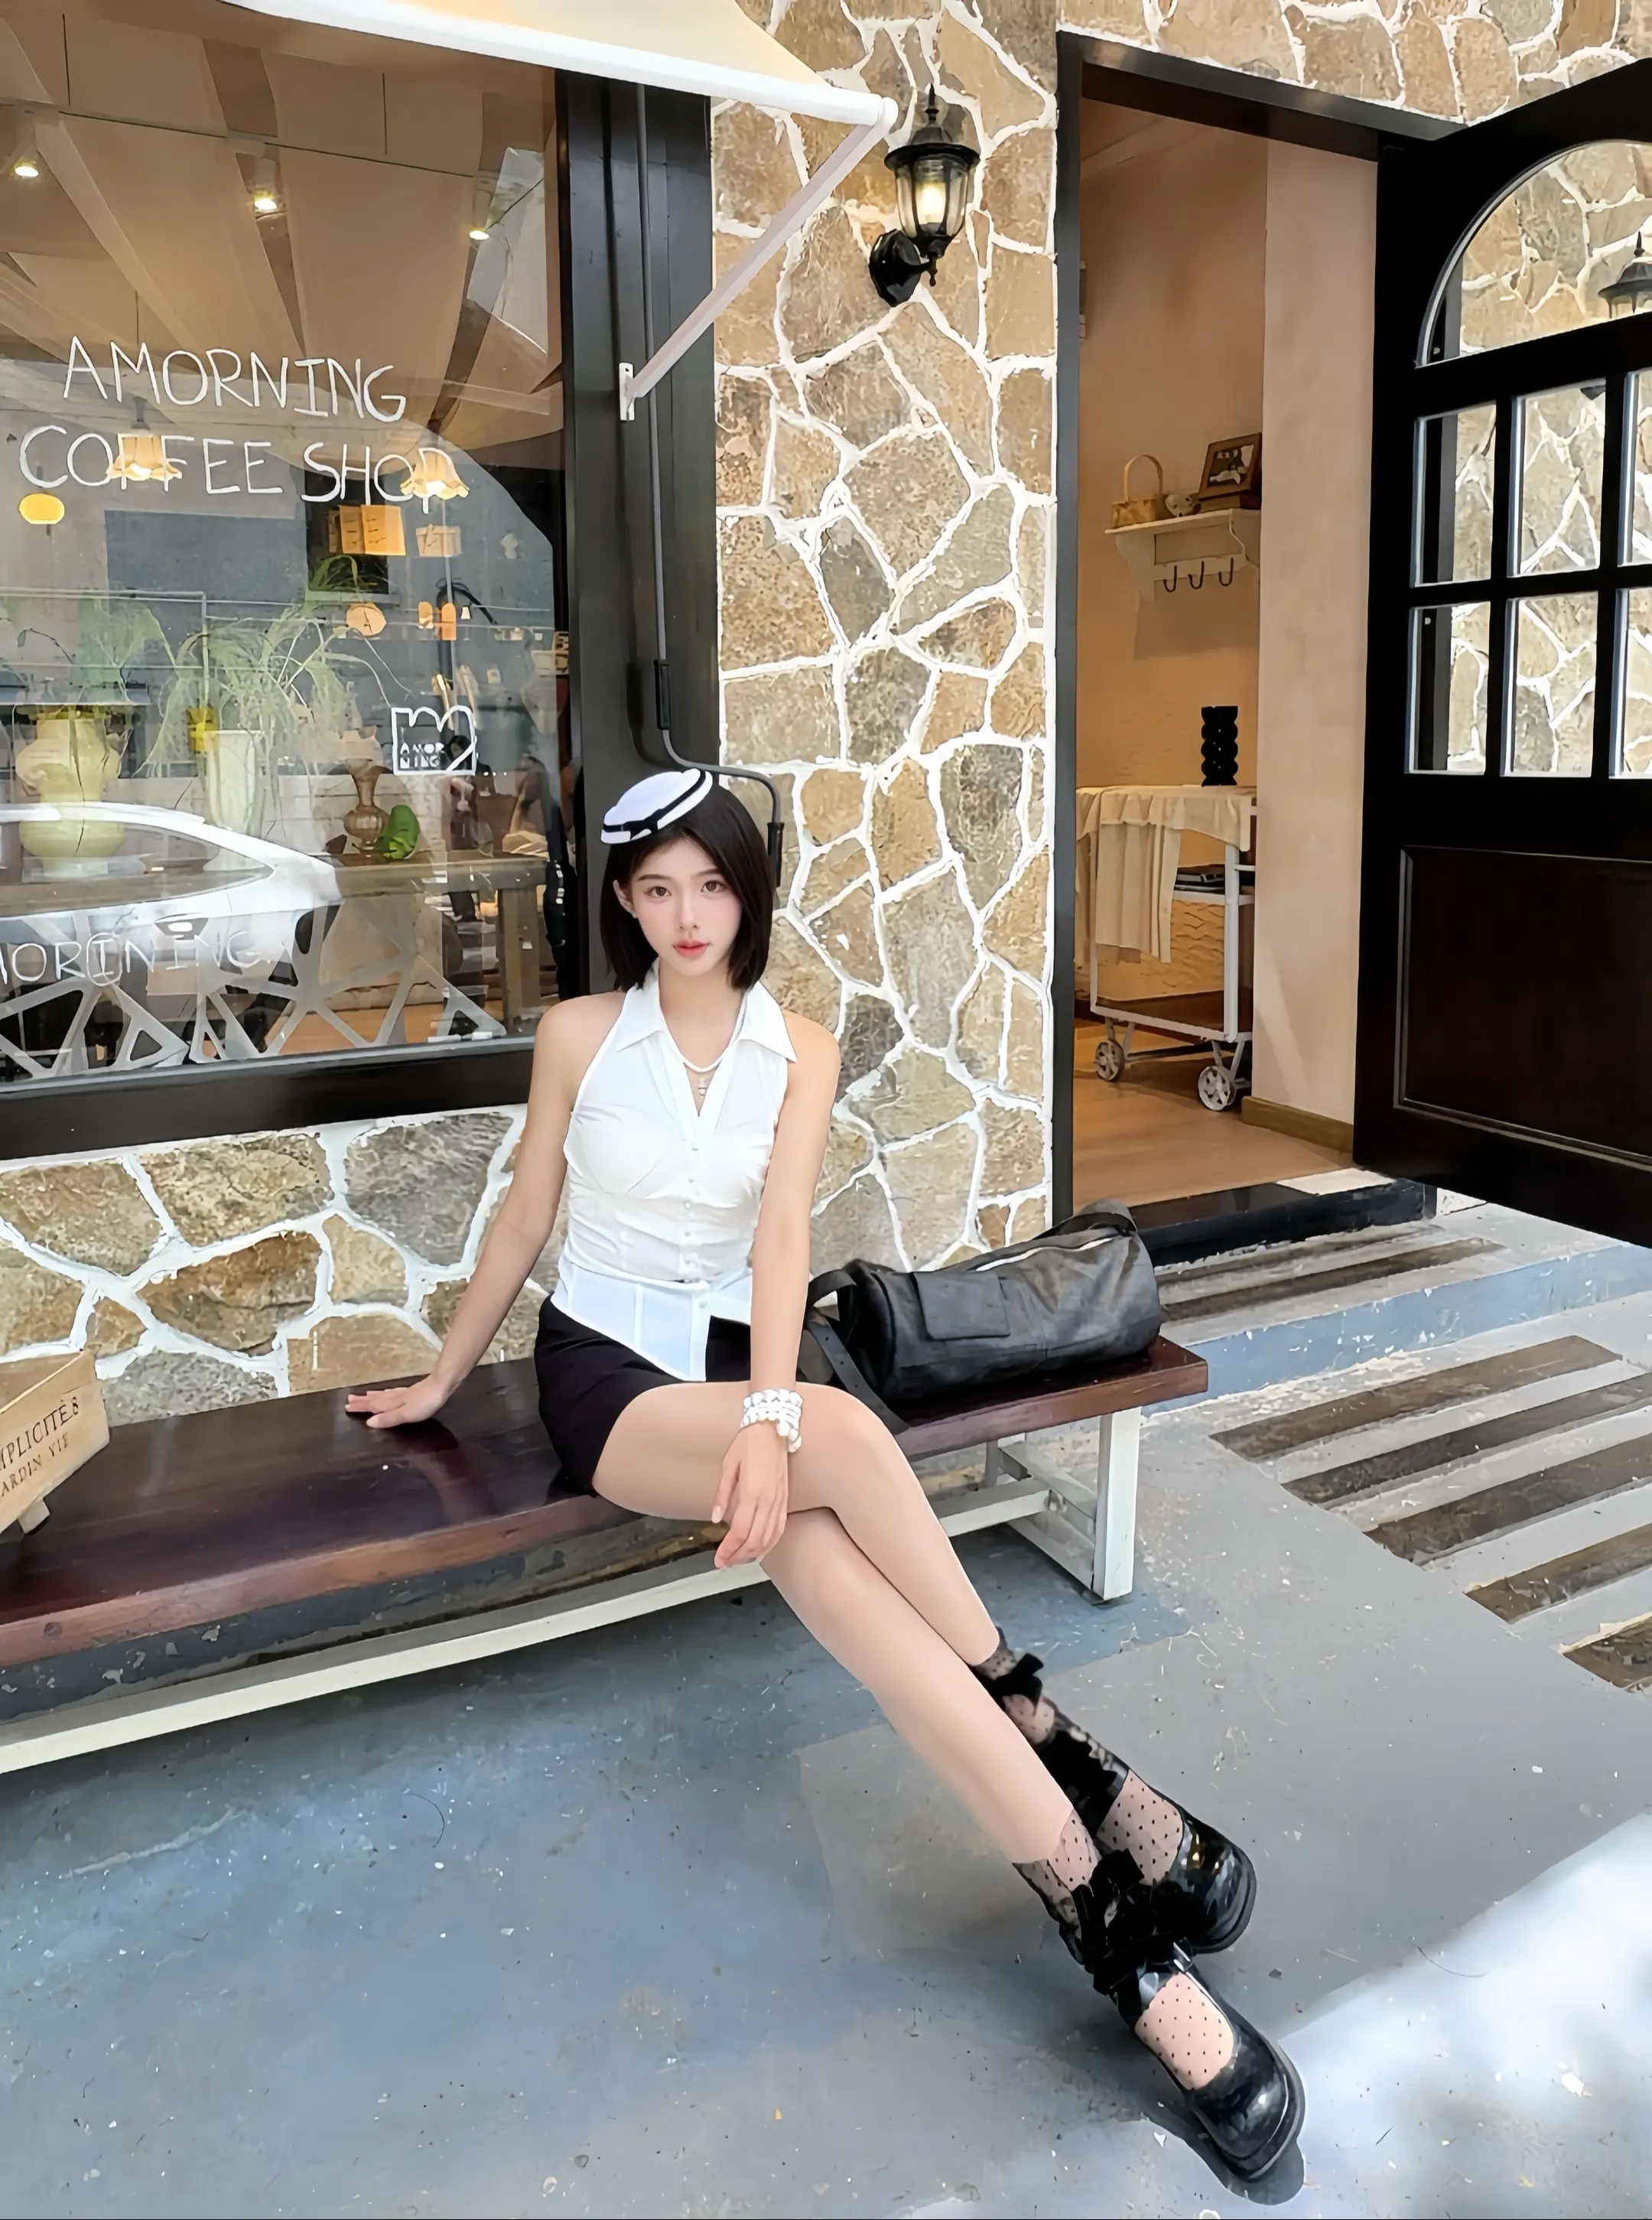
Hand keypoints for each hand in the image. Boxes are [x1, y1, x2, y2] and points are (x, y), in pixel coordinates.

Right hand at [346, 1375, 452, 1429]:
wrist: (441, 1386)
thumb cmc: (424, 1403)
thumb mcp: (406, 1414)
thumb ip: (388, 1418)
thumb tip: (369, 1422)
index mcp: (391, 1404)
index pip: (372, 1406)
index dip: (360, 1407)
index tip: (346, 1407)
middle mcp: (394, 1397)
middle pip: (375, 1399)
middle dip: (362, 1401)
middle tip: (348, 1400)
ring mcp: (403, 1393)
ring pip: (382, 1395)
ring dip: (371, 1396)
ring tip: (363, 1395)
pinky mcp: (411, 1391)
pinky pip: (392, 1392)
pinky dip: (385, 1393)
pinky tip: (387, 1392)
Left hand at [712, 1420, 789, 1566]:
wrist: (773, 1427)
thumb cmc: (748, 1443)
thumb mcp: (728, 1466)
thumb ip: (722, 1494)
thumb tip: (716, 1519)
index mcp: (752, 1493)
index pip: (740, 1531)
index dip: (729, 1549)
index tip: (718, 1559)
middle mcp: (768, 1500)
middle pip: (754, 1540)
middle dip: (739, 1556)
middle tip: (725, 1563)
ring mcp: (779, 1501)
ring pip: (769, 1538)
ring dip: (753, 1553)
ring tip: (739, 1560)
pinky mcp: (785, 1499)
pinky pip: (779, 1529)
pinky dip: (770, 1544)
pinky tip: (761, 1551)